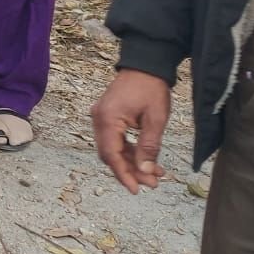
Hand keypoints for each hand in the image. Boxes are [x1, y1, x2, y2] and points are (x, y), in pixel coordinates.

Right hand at [91, 69, 170, 193]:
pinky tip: (146, 159)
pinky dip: (130, 151)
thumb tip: (146, 170)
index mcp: (107, 119)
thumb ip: (149, 146)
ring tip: (154, 174)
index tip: (136, 189)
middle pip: (110, 154)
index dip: (123, 174)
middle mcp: (98, 119)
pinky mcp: (108, 116)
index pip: (111, 154)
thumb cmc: (151, 88)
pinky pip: (115, 140)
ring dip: (132, 162)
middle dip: (130, 171)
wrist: (145, 64)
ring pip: (113, 148)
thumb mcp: (155, 119)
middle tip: (152, 183)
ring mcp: (101, 117)